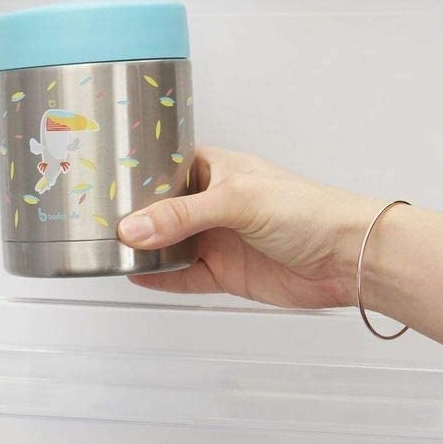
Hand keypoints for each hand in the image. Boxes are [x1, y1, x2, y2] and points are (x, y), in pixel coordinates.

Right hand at [116, 147, 381, 308]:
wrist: (350, 259)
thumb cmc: (310, 211)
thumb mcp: (237, 200)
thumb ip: (181, 216)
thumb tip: (133, 230)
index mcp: (216, 169)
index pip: (164, 166)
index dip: (135, 172)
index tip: (100, 180)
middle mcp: (213, 203)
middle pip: (159, 209)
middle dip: (131, 215)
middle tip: (92, 218)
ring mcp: (217, 239)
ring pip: (167, 244)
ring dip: (142, 248)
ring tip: (106, 248)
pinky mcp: (224, 273)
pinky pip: (181, 276)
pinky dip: (158, 277)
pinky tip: (135, 274)